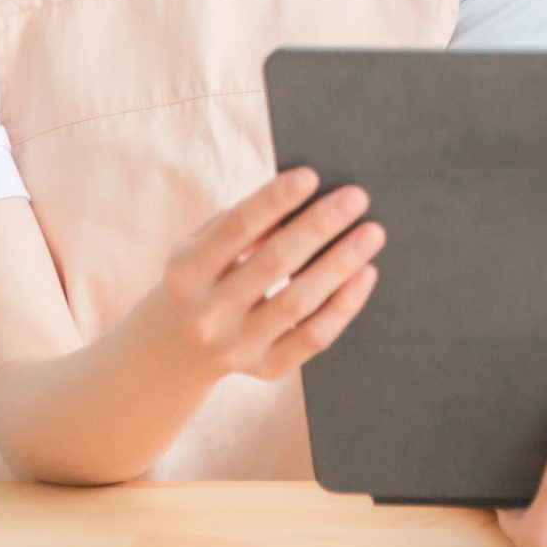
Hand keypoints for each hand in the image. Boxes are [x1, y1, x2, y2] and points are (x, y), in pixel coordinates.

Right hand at [141, 167, 384, 382]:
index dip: (273, 200)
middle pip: (272, 263)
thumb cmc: (203, 280)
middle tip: (357, 197)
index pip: (235, 228)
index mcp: (186, 272)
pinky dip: (343, 306)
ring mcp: (235, 347)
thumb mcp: (202, 249)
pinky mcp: (264, 370)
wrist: (175, 352)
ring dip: (340, 264)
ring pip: (298, 302)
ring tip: (371, 234)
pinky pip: (313, 338)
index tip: (311, 176)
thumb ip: (240, 225)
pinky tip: (365, 274)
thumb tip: (301, 199)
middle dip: (319, 226)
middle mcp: (207, 314)